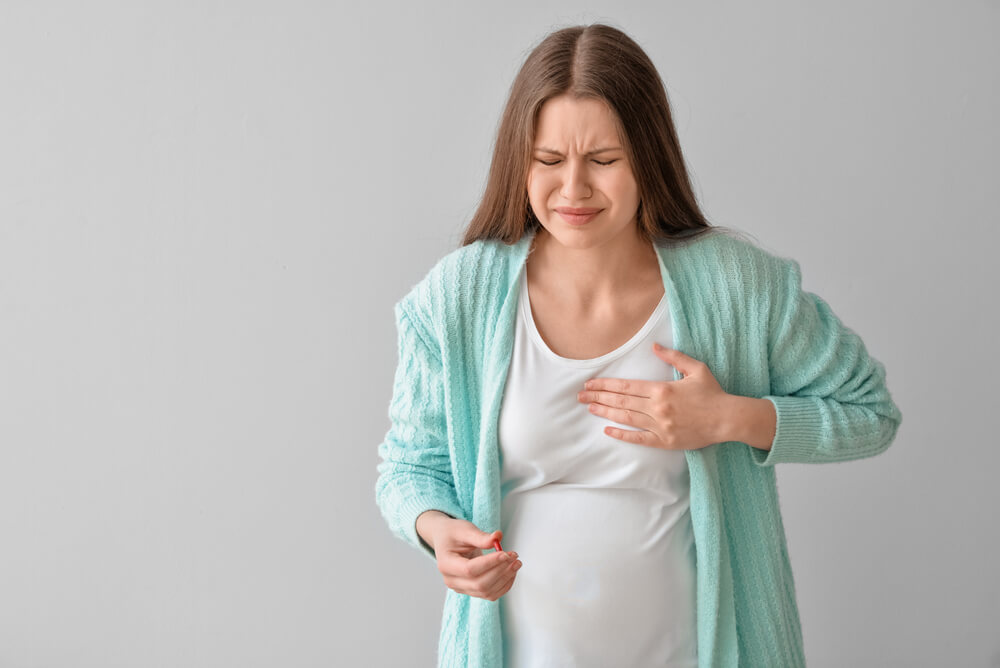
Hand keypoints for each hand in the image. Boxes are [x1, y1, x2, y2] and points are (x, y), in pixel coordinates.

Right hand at [420, 513, 521, 600]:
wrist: (446, 540)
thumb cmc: (453, 534)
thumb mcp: (464, 530)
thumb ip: (480, 536)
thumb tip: (497, 538)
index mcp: (446, 564)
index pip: (469, 570)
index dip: (490, 563)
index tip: (505, 553)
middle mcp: (451, 580)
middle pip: (479, 584)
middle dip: (500, 571)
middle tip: (514, 556)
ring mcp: (461, 588)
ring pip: (486, 592)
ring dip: (505, 579)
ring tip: (515, 563)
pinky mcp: (471, 590)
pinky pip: (490, 594)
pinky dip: (504, 585)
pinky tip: (511, 572)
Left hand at [576, 342, 729, 450]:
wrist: (727, 419)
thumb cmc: (712, 392)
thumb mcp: (695, 368)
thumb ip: (673, 356)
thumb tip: (654, 345)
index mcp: (662, 389)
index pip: (626, 386)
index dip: (605, 385)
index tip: (590, 383)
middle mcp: (657, 408)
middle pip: (621, 402)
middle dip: (598, 397)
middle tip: (580, 396)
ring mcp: (660, 426)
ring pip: (626, 418)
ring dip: (605, 413)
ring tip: (589, 408)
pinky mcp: (665, 441)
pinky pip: (639, 439)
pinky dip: (622, 435)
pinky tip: (607, 430)